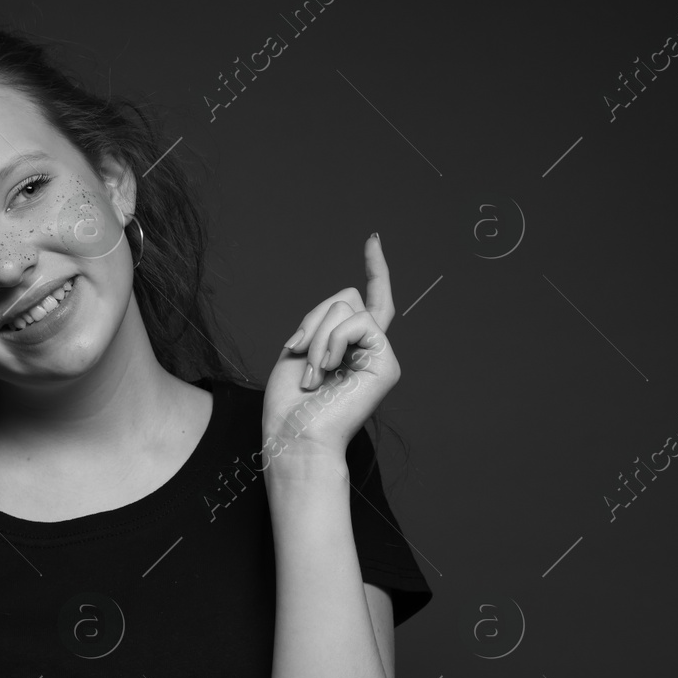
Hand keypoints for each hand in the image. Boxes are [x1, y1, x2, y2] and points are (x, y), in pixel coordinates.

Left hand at [261, 234, 399, 461]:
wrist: (296, 437)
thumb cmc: (290, 405)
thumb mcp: (299, 348)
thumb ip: (325, 320)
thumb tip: (349, 302)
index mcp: (348, 348)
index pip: (366, 300)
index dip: (373, 269)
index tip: (373, 240)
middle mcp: (369, 350)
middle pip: (346, 298)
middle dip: (313, 321)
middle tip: (301, 358)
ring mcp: (380, 356)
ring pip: (348, 307)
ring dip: (318, 336)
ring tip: (314, 374)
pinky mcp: (387, 365)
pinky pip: (360, 321)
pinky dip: (333, 340)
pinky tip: (328, 370)